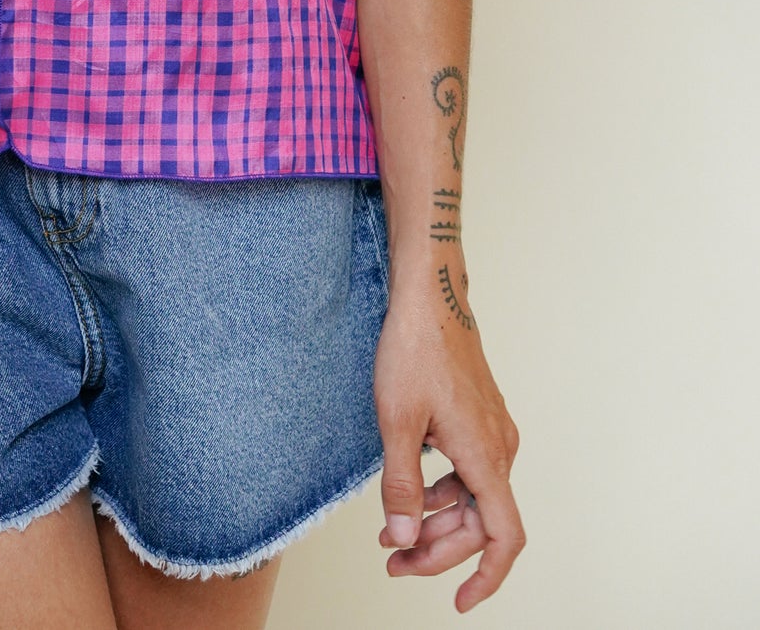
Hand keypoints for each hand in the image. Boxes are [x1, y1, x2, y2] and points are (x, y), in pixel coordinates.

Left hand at [372, 290, 524, 610]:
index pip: (503, 537)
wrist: (430, 294)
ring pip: (473, 499)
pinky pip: (470, 473)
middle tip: (392, 562)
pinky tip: (413, 494)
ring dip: (438, 524)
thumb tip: (404, 539)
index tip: (459, 601)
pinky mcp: (481, 419)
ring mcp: (493, 432)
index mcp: (486, 456)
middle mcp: (500, 448)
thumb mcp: (397, 422)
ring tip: (392, 537)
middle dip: (438, 551)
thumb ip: (403, 485)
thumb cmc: (414, 350)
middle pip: (480, 524)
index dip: (486, 578)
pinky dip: (443, 492)